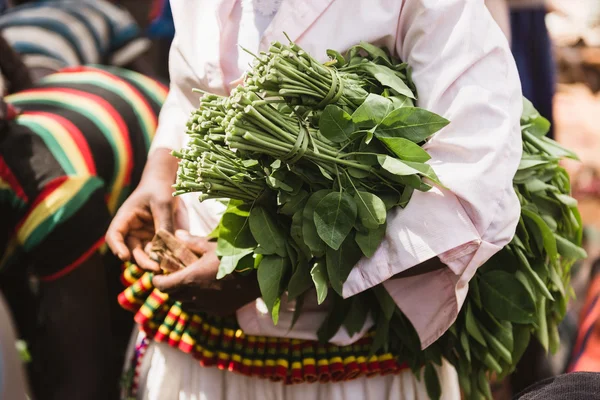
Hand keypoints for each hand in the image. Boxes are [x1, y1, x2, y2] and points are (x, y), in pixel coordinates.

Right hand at [106, 148, 177, 271]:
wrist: (168, 185)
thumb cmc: (160, 189)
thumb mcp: (163, 204)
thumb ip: (164, 224)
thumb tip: (169, 247)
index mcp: (125, 218)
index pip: (114, 236)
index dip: (117, 248)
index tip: (124, 257)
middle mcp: (132, 231)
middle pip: (131, 251)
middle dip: (142, 261)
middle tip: (156, 268)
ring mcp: (144, 238)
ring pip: (145, 256)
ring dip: (154, 262)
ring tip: (167, 266)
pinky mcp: (156, 242)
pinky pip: (159, 253)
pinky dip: (165, 258)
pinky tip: (174, 262)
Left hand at [152, 231, 260, 315]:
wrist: (258, 275)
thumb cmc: (234, 256)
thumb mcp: (211, 245)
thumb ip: (191, 241)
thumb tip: (177, 234)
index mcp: (189, 279)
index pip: (163, 286)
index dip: (157, 281)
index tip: (157, 276)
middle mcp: (195, 296)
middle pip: (173, 296)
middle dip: (171, 288)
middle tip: (173, 277)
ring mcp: (206, 306)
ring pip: (186, 304)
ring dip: (184, 296)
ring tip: (190, 285)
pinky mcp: (218, 311)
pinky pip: (202, 308)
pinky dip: (199, 301)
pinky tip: (207, 291)